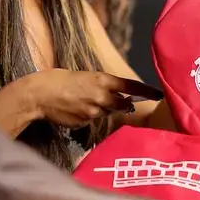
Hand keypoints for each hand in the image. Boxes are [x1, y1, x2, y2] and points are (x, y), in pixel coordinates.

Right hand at [31, 69, 162, 128]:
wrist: (39, 94)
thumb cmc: (58, 79)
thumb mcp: (84, 76)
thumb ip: (100, 86)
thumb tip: (111, 93)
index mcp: (103, 80)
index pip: (131, 86)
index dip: (147, 91)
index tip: (160, 95)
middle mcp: (102, 97)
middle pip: (123, 104)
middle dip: (125, 104)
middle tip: (125, 102)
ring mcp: (94, 112)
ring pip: (106, 112)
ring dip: (102, 109)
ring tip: (83, 101)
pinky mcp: (85, 123)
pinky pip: (92, 120)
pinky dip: (88, 116)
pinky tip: (74, 109)